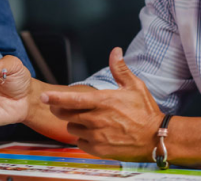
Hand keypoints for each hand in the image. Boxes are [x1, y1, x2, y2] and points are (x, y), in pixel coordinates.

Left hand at [43, 47, 162, 161]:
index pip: (71, 99)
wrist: (157, 138)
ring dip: (75, 124)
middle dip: (61, 110)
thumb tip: (115, 51)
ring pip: (72, 128)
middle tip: (65, 107)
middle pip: (65, 114)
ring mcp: (97, 136)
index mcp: (102, 102)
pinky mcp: (99, 149)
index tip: (43, 97)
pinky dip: (83, 138)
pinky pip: (80, 142)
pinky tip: (94, 134)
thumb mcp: (134, 86)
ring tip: (89, 121)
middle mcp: (96, 119)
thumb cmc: (145, 111)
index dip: (55, 98)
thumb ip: (120, 69)